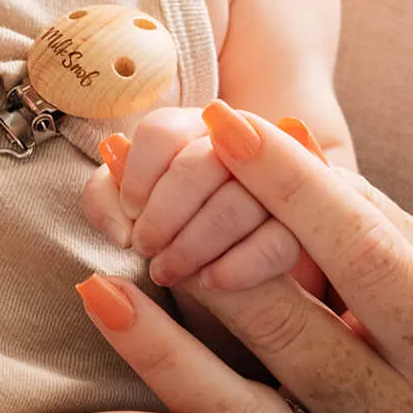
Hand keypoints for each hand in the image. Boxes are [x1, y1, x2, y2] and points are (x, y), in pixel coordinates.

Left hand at [78, 107, 412, 412]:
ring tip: (103, 278)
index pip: (362, 254)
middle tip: (147, 186)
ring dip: (162, 340)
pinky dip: (153, 391)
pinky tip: (106, 321)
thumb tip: (279, 139)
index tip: (225, 121)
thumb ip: (361, 217)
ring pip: (237, 409)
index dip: (291, 184)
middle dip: (214, 246)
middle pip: (293, 333)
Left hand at [91, 106, 315, 294]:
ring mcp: (277, 184)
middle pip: (200, 162)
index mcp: (195, 130)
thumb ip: (109, 203)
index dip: (138, 173)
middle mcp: (240, 145)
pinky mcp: (303, 228)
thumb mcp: (133, 211)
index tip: (129, 210)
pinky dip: (239, 266)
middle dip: (164, 213)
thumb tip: (122, 228)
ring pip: (236, 202)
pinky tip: (210, 282)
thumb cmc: (171, 230)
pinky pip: (278, 242)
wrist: (226, 270)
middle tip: (146, 248)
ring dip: (194, 243)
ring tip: (168, 272)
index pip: (162, 131)